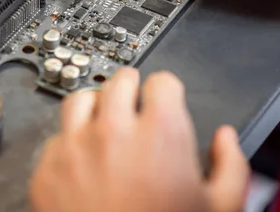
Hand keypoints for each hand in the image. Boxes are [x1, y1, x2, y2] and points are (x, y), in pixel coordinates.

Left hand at [29, 68, 248, 211]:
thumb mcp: (221, 209)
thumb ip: (231, 166)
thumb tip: (226, 140)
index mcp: (160, 133)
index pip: (162, 81)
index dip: (167, 90)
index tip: (165, 98)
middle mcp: (114, 131)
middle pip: (120, 80)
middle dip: (132, 89)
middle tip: (136, 105)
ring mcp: (75, 148)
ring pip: (80, 99)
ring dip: (96, 106)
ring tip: (105, 122)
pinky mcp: (48, 170)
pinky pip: (56, 139)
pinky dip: (70, 144)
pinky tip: (83, 161)